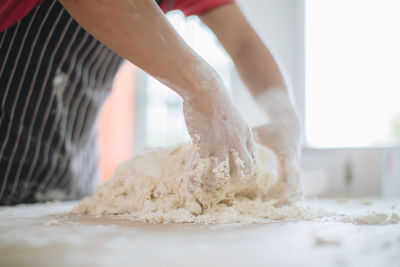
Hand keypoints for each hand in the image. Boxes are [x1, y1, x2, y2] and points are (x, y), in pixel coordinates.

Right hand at [183, 86, 255, 190]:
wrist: (206, 91)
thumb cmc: (217, 99)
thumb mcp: (234, 114)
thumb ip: (234, 129)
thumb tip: (230, 139)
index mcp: (245, 134)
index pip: (251, 158)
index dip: (247, 169)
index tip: (242, 176)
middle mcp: (235, 143)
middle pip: (241, 170)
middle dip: (234, 179)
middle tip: (226, 185)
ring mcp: (219, 146)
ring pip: (221, 173)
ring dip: (215, 182)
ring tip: (209, 187)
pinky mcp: (203, 146)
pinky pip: (198, 167)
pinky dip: (193, 179)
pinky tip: (190, 189)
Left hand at [253, 88, 301, 202]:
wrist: (289, 124)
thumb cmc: (273, 128)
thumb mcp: (261, 132)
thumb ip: (248, 139)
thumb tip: (231, 141)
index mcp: (288, 157)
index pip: (291, 177)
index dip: (287, 190)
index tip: (280, 199)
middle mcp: (294, 164)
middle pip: (295, 186)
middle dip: (287, 198)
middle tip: (275, 208)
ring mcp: (294, 167)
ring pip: (296, 186)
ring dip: (288, 196)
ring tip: (274, 206)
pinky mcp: (292, 168)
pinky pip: (292, 182)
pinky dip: (287, 191)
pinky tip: (277, 199)